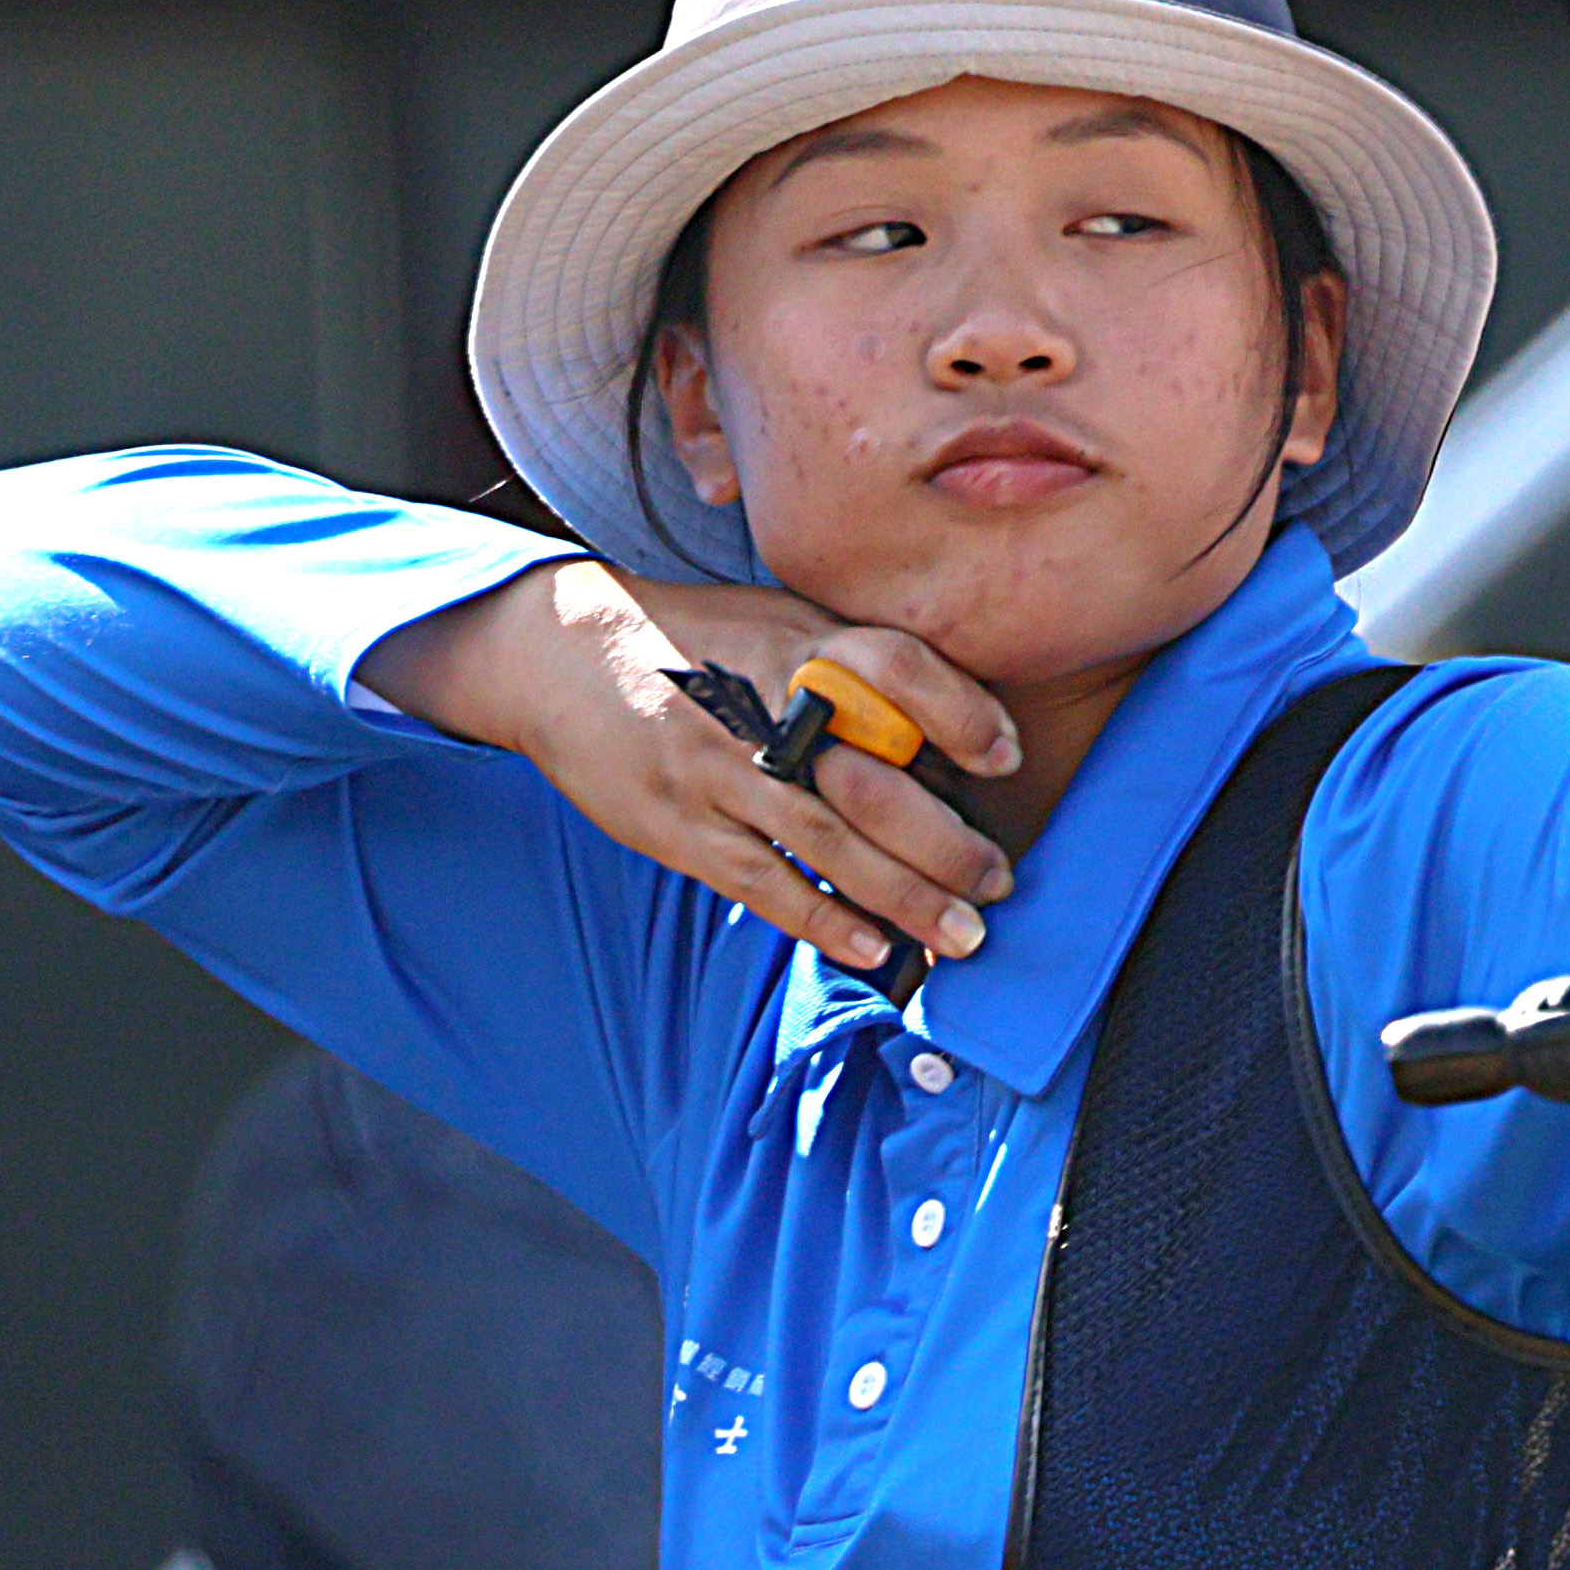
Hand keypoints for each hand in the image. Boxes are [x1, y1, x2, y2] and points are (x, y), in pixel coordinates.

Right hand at [358, 560, 1018, 972]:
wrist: (563, 653)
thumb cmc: (700, 641)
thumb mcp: (783, 621)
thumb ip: (859, 664)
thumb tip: (954, 735)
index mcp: (798, 642)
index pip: (897, 667)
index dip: (961, 713)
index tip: (1006, 758)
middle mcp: (762, 705)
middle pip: (872, 781)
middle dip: (946, 844)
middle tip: (999, 883)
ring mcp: (717, 770)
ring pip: (826, 843)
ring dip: (903, 898)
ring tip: (962, 934)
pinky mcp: (678, 826)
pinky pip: (763, 882)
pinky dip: (823, 920)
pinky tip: (874, 948)